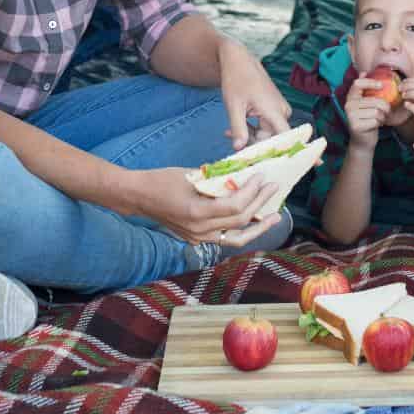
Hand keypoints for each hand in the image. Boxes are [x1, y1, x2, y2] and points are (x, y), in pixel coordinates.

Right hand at [128, 167, 281, 245]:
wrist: (139, 197)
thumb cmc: (162, 180)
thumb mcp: (191, 174)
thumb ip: (217, 179)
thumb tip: (243, 175)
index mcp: (197, 213)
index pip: (235, 207)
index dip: (252, 192)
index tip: (261, 177)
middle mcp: (199, 230)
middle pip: (239, 221)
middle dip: (260, 203)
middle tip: (273, 188)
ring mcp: (198, 238)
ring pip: (236, 238)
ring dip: (257, 227)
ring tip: (274, 217)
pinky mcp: (197, 239)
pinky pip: (225, 238)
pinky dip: (240, 229)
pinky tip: (253, 220)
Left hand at [217, 39, 290, 148]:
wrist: (239, 61)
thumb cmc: (236, 80)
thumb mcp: (234, 106)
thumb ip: (238, 129)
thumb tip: (239, 149)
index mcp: (274, 110)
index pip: (288, 138)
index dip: (292, 152)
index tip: (301, 165)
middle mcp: (282, 111)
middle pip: (273, 140)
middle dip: (253, 145)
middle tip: (232, 145)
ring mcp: (278, 110)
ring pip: (267, 134)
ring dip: (250, 137)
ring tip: (228, 132)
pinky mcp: (273, 110)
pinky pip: (265, 127)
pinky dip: (251, 130)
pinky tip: (233, 128)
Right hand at [343, 77, 391, 147]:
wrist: (362, 141)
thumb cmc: (366, 119)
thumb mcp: (365, 104)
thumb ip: (364, 89)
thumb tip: (363, 72)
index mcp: (350, 97)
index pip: (358, 84)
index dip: (371, 82)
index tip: (381, 86)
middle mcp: (348, 105)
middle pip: (375, 101)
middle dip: (385, 107)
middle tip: (385, 112)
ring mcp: (351, 116)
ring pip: (377, 111)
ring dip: (383, 116)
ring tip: (379, 119)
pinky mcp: (356, 126)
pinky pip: (376, 120)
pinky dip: (380, 123)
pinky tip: (376, 125)